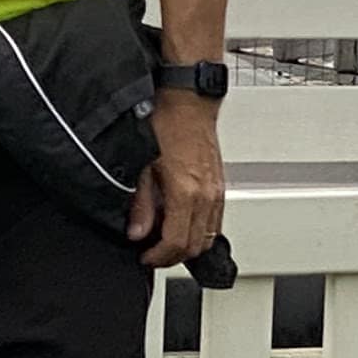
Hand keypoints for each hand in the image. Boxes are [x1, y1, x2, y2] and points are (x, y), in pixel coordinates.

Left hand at [129, 92, 223, 272]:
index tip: (145, 257)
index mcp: (186, 192)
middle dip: (172, 256)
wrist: (187, 100)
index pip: (176, 242)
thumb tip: (137, 232)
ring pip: (208, 236)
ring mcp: (216, 191)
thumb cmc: (164, 122)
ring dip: (187, 245)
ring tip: (164, 241)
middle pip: (195, 245)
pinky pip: (214, 220)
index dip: (159, 257)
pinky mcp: (220, 185)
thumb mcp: (141, 164)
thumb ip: (140, 203)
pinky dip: (199, 230)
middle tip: (152, 254)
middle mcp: (206, 195)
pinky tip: (181, 223)